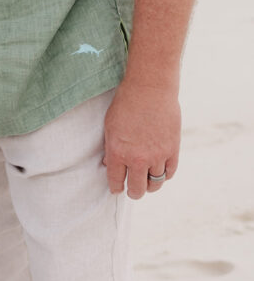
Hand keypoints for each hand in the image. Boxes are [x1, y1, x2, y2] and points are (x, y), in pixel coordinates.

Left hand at [103, 79, 180, 198]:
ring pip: (155, 184)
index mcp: (118, 151)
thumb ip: (110, 147)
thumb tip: (109, 164)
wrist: (150, 89)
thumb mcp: (110, 124)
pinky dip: (164, 176)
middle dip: (134, 192)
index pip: (116, 181)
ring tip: (146, 183)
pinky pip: (169, 173)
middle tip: (133, 191)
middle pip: (137, 189)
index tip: (117, 189)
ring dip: (150, 186)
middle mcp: (137, 158)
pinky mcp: (172, 151)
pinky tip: (159, 172)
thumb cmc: (126, 103)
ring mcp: (157, 156)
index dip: (116, 188)